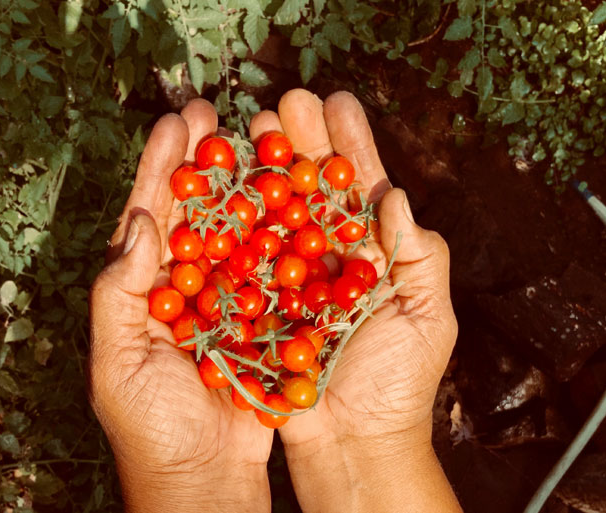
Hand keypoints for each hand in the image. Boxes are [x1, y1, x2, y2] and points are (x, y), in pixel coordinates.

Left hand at [88, 100, 271, 512]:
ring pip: (236, 232)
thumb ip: (119, 293)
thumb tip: (141, 222)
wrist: (205, 479)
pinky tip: (293, 199)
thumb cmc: (152, 428)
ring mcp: (226, 299)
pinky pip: (272, 270)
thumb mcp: (117, 363)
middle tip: (213, 111)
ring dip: (245, 186)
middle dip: (201, 161)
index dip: (161, 167)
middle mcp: (184, 286)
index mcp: (142, 290)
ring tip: (257, 140)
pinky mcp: (262, 319)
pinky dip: (281, 235)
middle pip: (194, 212)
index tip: (176, 121)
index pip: (150, 216)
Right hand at [248, 90, 460, 511]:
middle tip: (285, 101)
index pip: (362, 189)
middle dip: (302, 144)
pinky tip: (227, 186)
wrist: (353, 442)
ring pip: (278, 214)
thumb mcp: (428, 319)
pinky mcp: (260, 302)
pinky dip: (238, 223)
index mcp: (375, 254)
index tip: (336, 102)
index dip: (351, 144)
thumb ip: (420, 256)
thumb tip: (397, 196)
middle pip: (315, 191)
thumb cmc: (398, 384)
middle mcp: (331, 258)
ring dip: (267, 170)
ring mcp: (292, 277)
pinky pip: (247, 258)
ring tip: (253, 127)